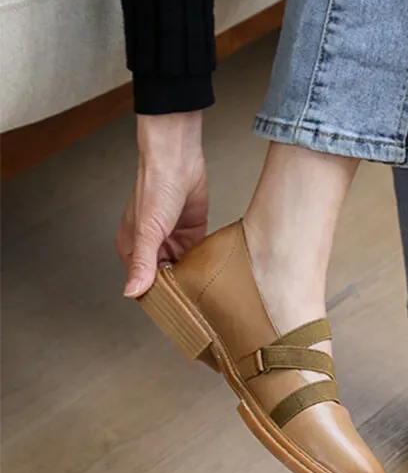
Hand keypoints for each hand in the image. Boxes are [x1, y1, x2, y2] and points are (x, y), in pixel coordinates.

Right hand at [117, 112, 207, 297]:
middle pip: (164, 277)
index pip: (142, 281)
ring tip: (206, 296)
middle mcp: (152, 246)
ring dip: (191, 277)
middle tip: (194, 307)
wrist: (178, 160)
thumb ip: (143, 262)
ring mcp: (173, 239)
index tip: (171, 312)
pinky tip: (211, 275)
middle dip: (177, 288)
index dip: (156, 296)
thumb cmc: (155, 188)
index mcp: (133, 248)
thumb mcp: (148, 230)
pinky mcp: (192, 231)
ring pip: (182, 268)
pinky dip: (202, 263)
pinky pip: (197, 255)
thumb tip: (132, 291)